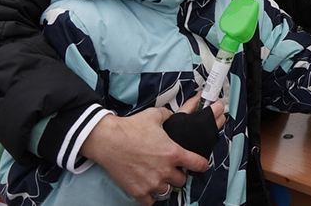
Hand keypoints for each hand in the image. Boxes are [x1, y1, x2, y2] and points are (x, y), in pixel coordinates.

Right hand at [80, 97, 224, 204]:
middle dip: (178, 174)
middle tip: (170, 168)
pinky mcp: (138, 191)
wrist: (108, 140)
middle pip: (182, 180)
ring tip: (157, 177)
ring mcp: (152, 183)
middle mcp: (165, 170)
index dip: (202, 164)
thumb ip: (169, 116)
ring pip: (167, 191)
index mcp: (173, 153)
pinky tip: (147, 188)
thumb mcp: (155, 116)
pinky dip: (150, 197)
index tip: (200, 165)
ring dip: (164, 185)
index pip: (198, 164)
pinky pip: (150, 202)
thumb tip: (175, 115)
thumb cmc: (131, 127)